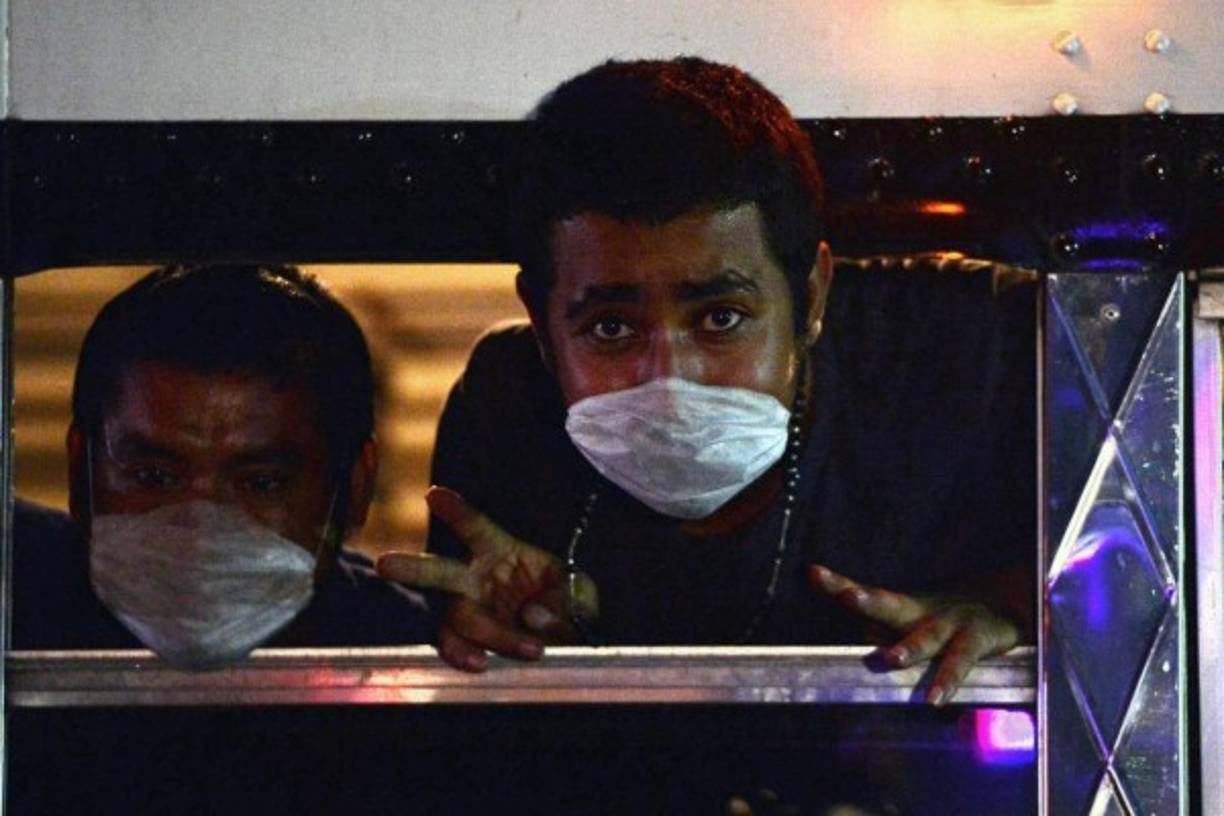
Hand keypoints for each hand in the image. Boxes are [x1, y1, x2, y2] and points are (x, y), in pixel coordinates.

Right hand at [377, 486, 596, 671]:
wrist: (570, 641)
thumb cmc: (568, 605)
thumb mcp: (581, 595)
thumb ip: (564, 601)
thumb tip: (532, 616)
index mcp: (501, 551)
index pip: (477, 528)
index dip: (457, 513)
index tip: (433, 495)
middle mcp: (476, 577)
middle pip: (442, 571)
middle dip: (414, 567)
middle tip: (387, 565)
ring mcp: (469, 609)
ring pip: (454, 617)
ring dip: (478, 633)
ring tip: (493, 653)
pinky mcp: (468, 640)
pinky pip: (454, 646)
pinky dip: (463, 655)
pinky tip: (478, 663)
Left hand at [809, 564, 1019, 705]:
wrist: (1008, 606)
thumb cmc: (947, 621)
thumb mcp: (912, 621)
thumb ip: (881, 631)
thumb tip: (846, 643)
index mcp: (903, 605)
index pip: (866, 593)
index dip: (838, 584)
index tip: (814, 572)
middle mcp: (923, 609)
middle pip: (891, 603)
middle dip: (869, 600)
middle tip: (849, 595)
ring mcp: (951, 623)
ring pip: (927, 635)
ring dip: (909, 647)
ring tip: (890, 658)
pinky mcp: (977, 639)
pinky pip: (960, 662)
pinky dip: (948, 680)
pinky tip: (934, 699)